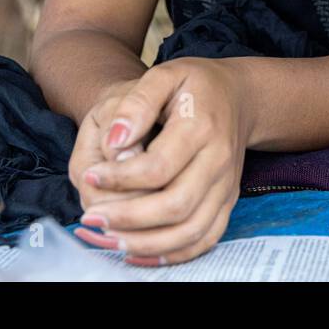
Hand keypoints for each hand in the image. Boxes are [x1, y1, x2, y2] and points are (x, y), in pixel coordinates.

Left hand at [71, 58, 252, 266]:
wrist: (238, 97)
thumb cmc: (195, 85)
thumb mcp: (164, 74)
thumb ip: (137, 102)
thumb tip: (115, 142)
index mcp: (201, 127)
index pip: (159, 167)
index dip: (120, 179)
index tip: (90, 175)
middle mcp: (219, 161)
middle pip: (175, 206)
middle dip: (127, 219)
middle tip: (91, 217)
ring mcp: (226, 185)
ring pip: (190, 231)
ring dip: (145, 243)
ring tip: (108, 239)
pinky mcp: (227, 202)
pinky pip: (204, 239)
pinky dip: (173, 254)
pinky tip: (139, 251)